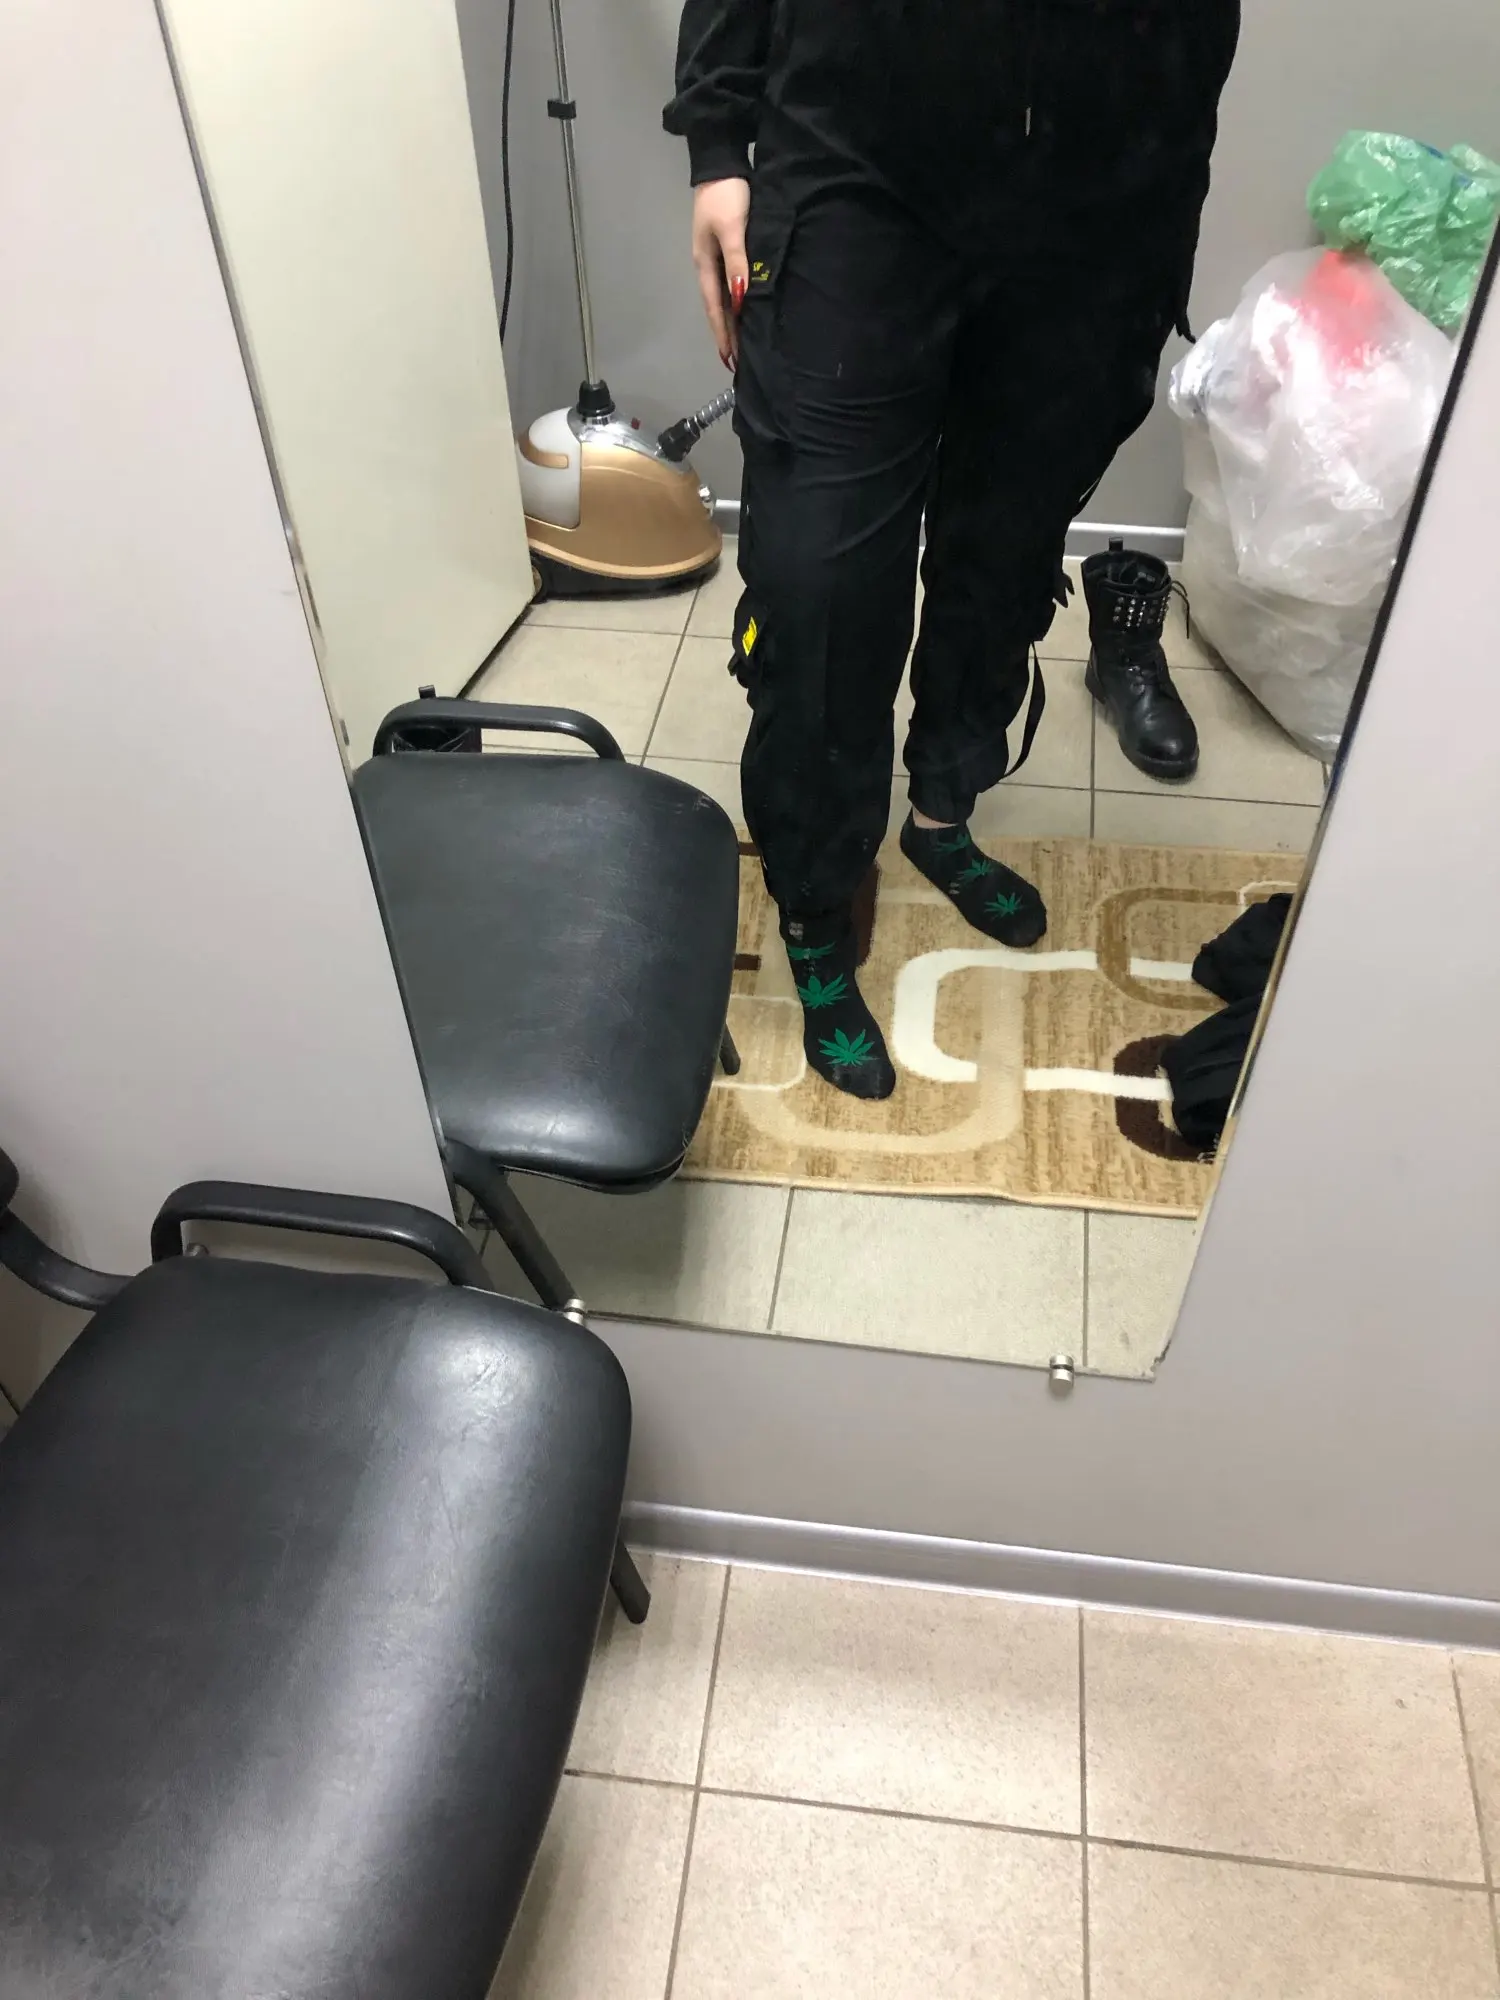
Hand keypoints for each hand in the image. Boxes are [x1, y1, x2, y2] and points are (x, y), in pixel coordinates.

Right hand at [692, 177, 750, 367]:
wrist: (721, 161)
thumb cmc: (726, 195)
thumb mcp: (733, 228)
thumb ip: (737, 262)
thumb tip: (739, 301)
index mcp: (705, 263)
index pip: (715, 307)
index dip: (722, 333)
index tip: (729, 359)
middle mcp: (708, 264)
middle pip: (717, 306)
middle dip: (726, 333)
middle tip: (736, 360)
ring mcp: (715, 255)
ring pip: (723, 296)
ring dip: (731, 320)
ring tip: (740, 342)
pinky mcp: (725, 246)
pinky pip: (730, 282)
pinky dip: (736, 300)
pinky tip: (743, 308)